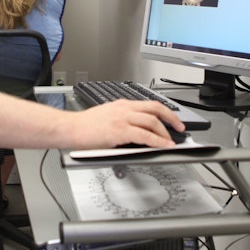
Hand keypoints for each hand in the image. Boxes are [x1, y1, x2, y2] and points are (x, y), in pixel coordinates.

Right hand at [67, 99, 184, 149]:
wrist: (69, 128)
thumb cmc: (83, 126)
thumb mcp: (105, 117)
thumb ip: (121, 120)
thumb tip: (135, 131)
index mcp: (121, 104)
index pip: (149, 103)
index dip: (164, 111)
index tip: (171, 119)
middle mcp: (124, 108)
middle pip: (155, 108)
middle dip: (171, 118)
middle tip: (179, 128)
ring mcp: (122, 118)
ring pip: (152, 121)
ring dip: (165, 132)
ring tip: (171, 141)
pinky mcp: (119, 131)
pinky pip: (144, 135)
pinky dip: (157, 141)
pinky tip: (163, 146)